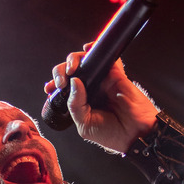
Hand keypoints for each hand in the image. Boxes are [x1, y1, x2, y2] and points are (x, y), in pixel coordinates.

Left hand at [43, 47, 158, 152]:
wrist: (134, 134)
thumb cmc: (110, 133)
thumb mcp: (84, 124)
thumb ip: (75, 105)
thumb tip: (74, 81)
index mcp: (79, 103)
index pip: (63, 89)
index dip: (55, 84)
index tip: (50, 88)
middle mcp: (89, 90)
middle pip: (71, 72)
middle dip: (61, 71)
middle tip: (62, 81)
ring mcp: (102, 81)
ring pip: (85, 62)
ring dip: (75, 59)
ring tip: (72, 67)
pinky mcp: (115, 74)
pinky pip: (106, 58)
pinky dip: (96, 50)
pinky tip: (89, 49)